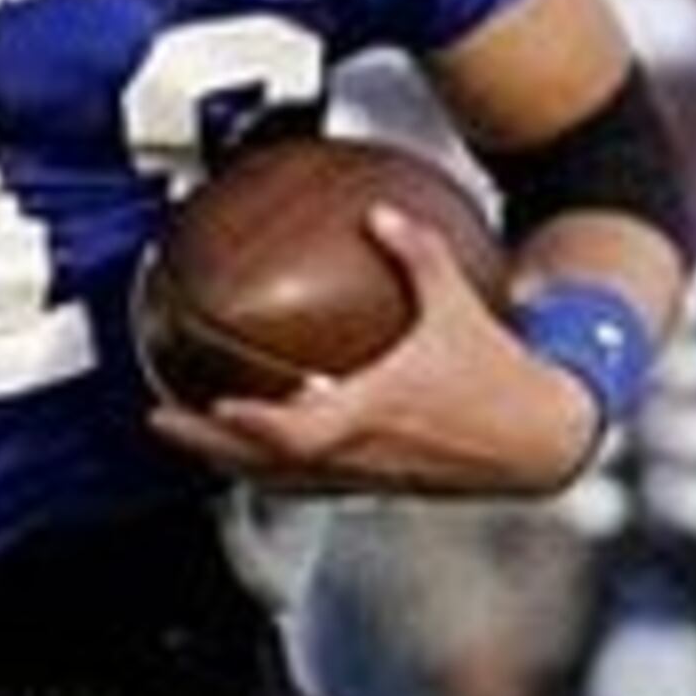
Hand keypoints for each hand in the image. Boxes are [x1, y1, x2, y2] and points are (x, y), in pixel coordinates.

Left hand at [146, 206, 600, 498]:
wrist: (538, 438)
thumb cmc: (495, 369)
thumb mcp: (458, 304)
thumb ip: (417, 253)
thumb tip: (377, 210)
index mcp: (372, 412)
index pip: (298, 431)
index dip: (254, 424)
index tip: (211, 405)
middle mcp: (357, 454)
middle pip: (263, 463)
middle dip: (206, 443)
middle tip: (157, 419)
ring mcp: (360, 475)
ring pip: (275, 480)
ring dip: (223, 459)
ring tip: (181, 433)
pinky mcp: (368, 485)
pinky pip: (300, 484)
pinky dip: (261, 468)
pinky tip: (236, 449)